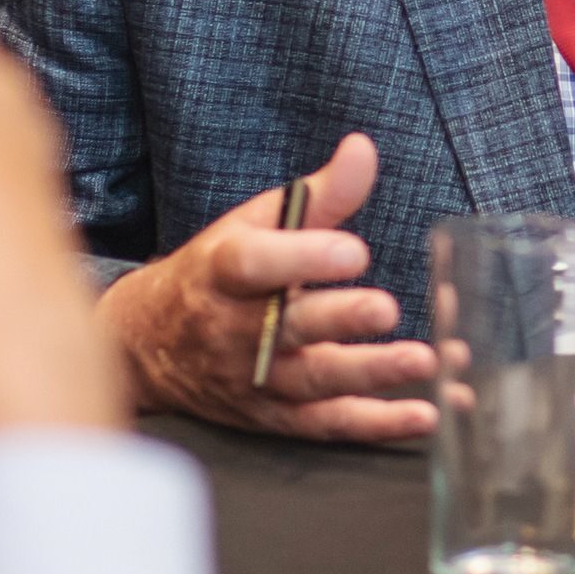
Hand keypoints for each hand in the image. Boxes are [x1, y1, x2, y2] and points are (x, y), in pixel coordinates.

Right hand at [100, 135, 434, 442]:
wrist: (150, 345)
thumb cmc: (217, 275)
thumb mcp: (256, 224)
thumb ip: (318, 194)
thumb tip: (364, 149)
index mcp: (225, 272)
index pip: (255, 264)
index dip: (303, 258)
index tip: (354, 250)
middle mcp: (236, 330)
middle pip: (289, 327)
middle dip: (340, 319)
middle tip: (385, 309)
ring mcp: (256, 379)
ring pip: (313, 380)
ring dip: (371, 373)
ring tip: (423, 361)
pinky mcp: (275, 417)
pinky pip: (328, 424)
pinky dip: (377, 424)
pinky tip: (424, 415)